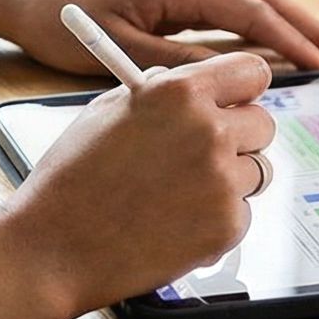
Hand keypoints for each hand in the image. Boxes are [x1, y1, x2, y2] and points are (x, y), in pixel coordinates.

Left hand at [0, 0, 318, 75]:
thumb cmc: (60, 20)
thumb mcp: (121, 54)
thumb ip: (182, 65)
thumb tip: (239, 76)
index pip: (255, 12)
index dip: (298, 43)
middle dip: (314, 31)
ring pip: (253, 3)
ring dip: (294, 29)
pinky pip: (230, 12)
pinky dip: (262, 32)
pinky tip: (280, 58)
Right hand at [0, 51, 280, 312]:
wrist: (56, 246)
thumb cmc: (72, 178)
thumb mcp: (107, 110)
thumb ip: (159, 91)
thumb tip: (194, 85)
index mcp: (180, 92)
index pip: (252, 71)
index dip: (243, 87)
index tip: (237, 99)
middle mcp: (209, 131)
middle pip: (263, 123)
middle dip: (239, 136)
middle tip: (204, 151)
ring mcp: (223, 182)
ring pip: (256, 170)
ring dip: (229, 179)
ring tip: (176, 192)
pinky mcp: (227, 227)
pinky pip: (240, 213)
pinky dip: (216, 218)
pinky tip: (173, 222)